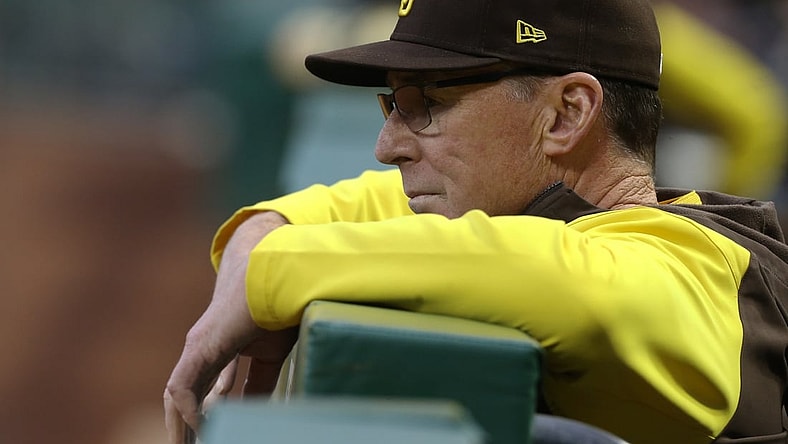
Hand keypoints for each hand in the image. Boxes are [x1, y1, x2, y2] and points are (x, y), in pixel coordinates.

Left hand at [163, 212, 287, 442]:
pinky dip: (187, 410)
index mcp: (217, 352)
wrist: (275, 269)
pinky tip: (197, 427)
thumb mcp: (270, 355)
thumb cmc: (277, 305)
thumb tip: (257, 412)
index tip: (209, 438)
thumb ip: (259, 383)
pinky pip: (183, 386)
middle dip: (186, 428)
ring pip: (177, 396)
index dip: (202, 420)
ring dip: (180, 426)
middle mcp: (201, 351)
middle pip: (185, 398)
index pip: (202, 394)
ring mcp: (198, 347)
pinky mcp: (200, 345)